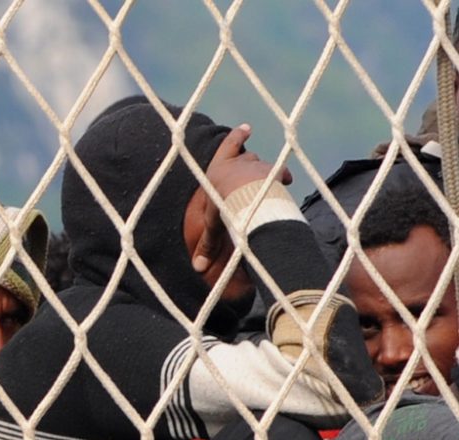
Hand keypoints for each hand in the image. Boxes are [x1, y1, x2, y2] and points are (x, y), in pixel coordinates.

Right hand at [192, 124, 292, 272]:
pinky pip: (280, 171)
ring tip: (276, 179)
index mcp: (219, 168)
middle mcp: (239, 163)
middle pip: (247, 156)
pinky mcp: (272, 172)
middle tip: (254, 167)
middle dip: (250, 161)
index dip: (236, 137)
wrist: (242, 196)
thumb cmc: (222, 206)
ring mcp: (257, 166)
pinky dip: (282, 176)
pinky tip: (287, 181)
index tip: (246, 127)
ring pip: (263, 164)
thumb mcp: (212, 226)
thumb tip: (197, 268)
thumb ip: (208, 245)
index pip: (228, 146)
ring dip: (268, 171)